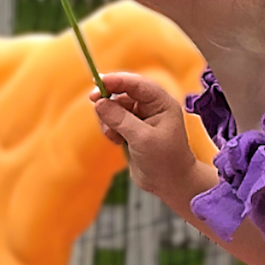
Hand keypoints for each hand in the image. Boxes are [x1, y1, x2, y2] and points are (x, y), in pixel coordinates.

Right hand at [88, 72, 198, 198]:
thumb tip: (99, 103)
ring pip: (114, 106)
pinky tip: (116, 141)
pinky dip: (109, 128)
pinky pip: (113, 119)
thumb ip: (120, 119)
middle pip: (122, 92)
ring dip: (108, 118)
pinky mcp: (131, 129)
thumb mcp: (142, 139)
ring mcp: (141, 117)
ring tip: (113, 135)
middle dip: (108, 99)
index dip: (116, 80)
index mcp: (161, 103)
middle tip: (93, 101)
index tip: (97, 82)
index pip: (136, 84)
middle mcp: (151, 106)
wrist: (171, 183)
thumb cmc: (165, 161)